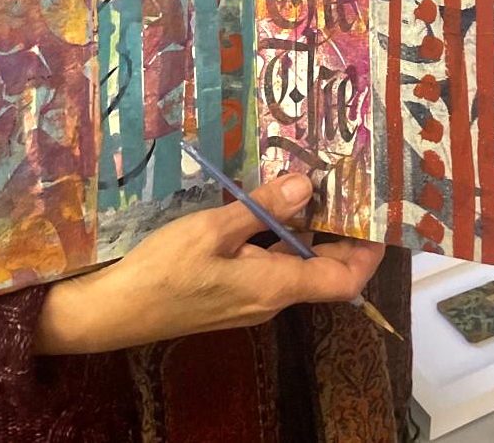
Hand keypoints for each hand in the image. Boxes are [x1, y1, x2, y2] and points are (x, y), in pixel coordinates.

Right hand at [33, 174, 383, 354]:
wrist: (114, 312)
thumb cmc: (164, 271)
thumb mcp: (212, 230)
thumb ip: (260, 207)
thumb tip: (306, 184)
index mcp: (275, 288)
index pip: (344, 280)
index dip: (368, 252)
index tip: (379, 213)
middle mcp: (271, 298)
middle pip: (324, 270)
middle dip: (341, 230)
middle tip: (349, 182)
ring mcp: (250, 298)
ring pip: (296, 263)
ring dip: (308, 228)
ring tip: (315, 181)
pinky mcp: (231, 291)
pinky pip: (270, 263)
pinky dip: (279, 235)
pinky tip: (269, 203)